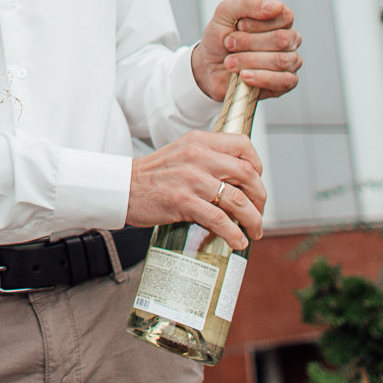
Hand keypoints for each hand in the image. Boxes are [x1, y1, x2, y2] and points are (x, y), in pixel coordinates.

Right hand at [125, 130, 266, 248]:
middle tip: (259, 211)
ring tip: (255, 230)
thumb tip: (238, 179)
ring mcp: (191, 179)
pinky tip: (238, 241)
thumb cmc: (152, 175)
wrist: (123, 188)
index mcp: (199, 141)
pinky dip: (234, 233)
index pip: (243, 144)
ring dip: (253, 219)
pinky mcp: (183, 202)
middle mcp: (197, 156)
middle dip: (260, 197)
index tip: (257, 182)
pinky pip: (219, 219)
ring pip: (237, 199)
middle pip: (247, 174)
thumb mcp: (181, 153)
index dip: (258, 164)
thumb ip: (207, 157)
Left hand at [191, 0, 301, 101]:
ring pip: (280, 60)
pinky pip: (284, 81)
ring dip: (249, 60)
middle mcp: (289, 40)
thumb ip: (249, 4)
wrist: (208, 67)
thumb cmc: (220, 38)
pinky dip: (261, 78)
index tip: (239, 25)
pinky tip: (244, 75)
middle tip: (229, 44)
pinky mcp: (286, 83)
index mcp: (279, 20)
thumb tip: (276, 6)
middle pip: (281, 39)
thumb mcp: (226, 13)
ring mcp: (290, 62)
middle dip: (249, 42)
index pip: (284, 17)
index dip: (258, 22)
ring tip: (229, 62)